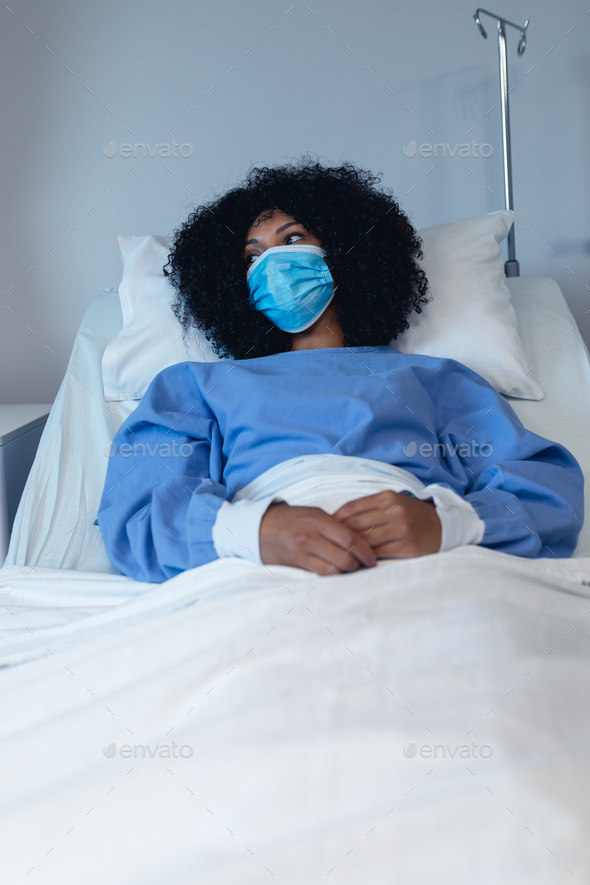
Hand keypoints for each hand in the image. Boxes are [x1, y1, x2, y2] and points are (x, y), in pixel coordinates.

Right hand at [259, 502, 377, 575]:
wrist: (258, 527)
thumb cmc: (291, 519)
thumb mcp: (313, 514)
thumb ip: (335, 526)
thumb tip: (362, 541)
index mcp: (317, 519)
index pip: (350, 538)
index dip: (366, 551)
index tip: (373, 559)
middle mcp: (309, 534)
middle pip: (345, 556)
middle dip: (359, 564)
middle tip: (365, 566)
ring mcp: (300, 551)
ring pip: (334, 569)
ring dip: (347, 573)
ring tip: (352, 571)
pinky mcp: (293, 564)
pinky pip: (320, 575)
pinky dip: (332, 576)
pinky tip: (336, 574)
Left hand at [332, 490, 440, 558]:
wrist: (444, 526)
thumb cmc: (412, 515)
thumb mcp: (393, 503)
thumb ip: (369, 508)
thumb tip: (338, 521)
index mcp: (387, 497)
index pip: (351, 508)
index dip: (335, 520)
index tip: (326, 530)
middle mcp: (394, 510)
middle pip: (355, 525)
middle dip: (339, 537)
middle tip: (329, 546)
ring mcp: (402, 528)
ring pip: (365, 540)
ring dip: (351, 550)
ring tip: (341, 556)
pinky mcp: (407, 546)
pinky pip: (379, 553)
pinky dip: (366, 558)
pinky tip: (359, 562)